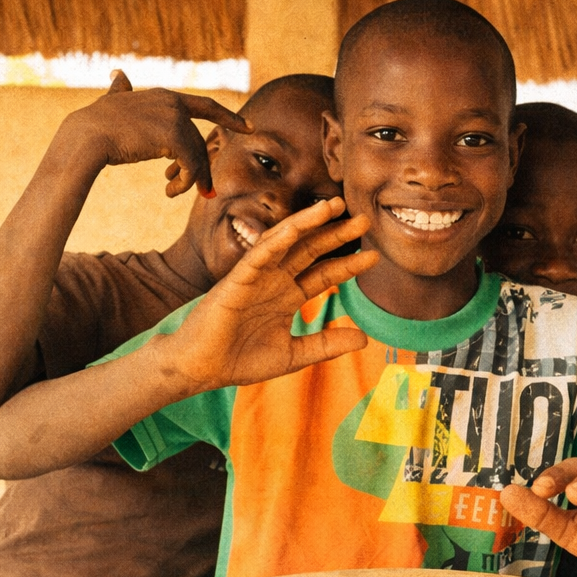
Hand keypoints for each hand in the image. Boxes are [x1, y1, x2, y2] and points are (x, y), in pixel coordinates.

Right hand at [64, 69, 251, 196]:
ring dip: (190, 179)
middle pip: (200, 140)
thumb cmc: (94, 124)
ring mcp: (174, 118)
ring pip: (197, 155)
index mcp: (163, 95)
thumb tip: (118, 74)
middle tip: (205, 190)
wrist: (85, 137)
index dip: (228, 117)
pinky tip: (170, 192)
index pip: (205, 105)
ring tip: (174, 193)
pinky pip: (192, 165)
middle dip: (203, 166)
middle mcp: (173, 103)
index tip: (249, 127)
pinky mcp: (173, 136)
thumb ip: (120, 90)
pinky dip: (187, 182)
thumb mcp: (112, 103)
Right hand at [164, 196, 376, 392]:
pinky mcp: (236, 279)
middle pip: (311, 251)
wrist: (201, 368)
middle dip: (336, 234)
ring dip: (309, 223)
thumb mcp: (293, 354)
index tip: (375, 257)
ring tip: (333, 207)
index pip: (323, 274)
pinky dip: (277, 240)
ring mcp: (256, 276)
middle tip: (364, 219)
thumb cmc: (240, 360)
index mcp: (287, 296)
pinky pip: (259, 254)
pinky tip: (296, 227)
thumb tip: (364, 338)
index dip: (348, 264)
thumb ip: (326, 344)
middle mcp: (274, 280)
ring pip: (286, 242)